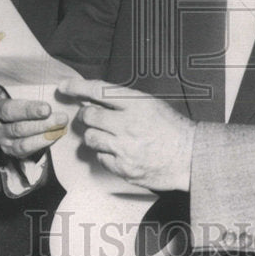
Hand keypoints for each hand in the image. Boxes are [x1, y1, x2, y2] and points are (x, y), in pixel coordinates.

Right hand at [0, 76, 69, 159]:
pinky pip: (27, 150)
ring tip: (61, 125)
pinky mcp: (11, 151)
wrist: (16, 115)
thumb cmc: (13, 96)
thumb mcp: (4, 87)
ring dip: (44, 133)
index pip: (8, 110)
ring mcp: (2, 141)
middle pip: (17, 127)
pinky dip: (43, 142)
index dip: (27, 110)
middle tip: (61, 117)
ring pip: (23, 141)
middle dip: (41, 123)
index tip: (47, 108)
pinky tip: (57, 134)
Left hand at [60, 77, 194, 191]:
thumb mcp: (151, 104)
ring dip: (95, 136)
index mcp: (136, 104)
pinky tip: (120, 152)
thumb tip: (92, 101)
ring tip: (110, 136)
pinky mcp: (123, 168)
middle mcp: (128, 125)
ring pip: (90, 138)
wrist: (189, 157)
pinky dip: (106, 154)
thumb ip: (123, 102)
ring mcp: (124, 148)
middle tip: (92, 117)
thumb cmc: (172, 128)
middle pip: (88, 117)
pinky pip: (100, 159)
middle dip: (86, 116)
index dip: (77, 87)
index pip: (99, 91)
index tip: (64, 87)